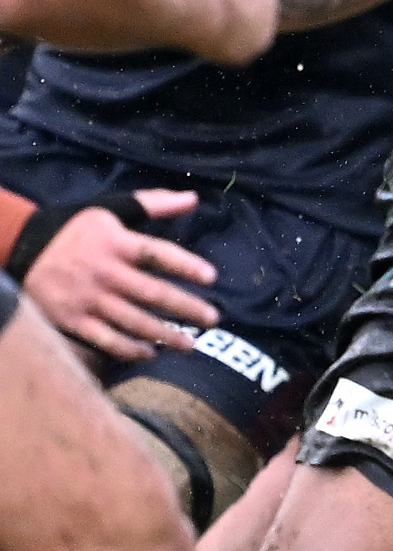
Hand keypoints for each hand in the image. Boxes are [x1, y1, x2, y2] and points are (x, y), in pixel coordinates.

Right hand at [23, 189, 214, 358]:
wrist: (21, 248)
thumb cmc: (76, 230)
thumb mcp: (111, 210)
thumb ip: (153, 204)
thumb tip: (192, 198)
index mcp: (116, 243)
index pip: (157, 254)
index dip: (186, 265)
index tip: (212, 278)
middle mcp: (105, 272)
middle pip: (152, 293)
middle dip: (186, 308)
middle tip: (213, 319)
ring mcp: (88, 299)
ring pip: (134, 321)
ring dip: (165, 334)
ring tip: (190, 344)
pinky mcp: (72, 319)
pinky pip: (106, 339)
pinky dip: (129, 349)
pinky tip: (150, 352)